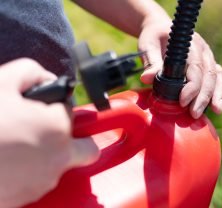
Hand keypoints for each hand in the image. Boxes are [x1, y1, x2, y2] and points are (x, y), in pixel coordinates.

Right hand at [0, 59, 99, 207]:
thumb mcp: (1, 81)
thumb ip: (32, 71)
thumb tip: (47, 79)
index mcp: (58, 128)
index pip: (69, 110)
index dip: (53, 105)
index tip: (37, 106)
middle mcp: (58, 159)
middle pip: (86, 149)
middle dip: (74, 138)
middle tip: (47, 131)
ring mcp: (42, 183)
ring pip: (58, 166)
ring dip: (45, 155)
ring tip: (11, 144)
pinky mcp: (25, 199)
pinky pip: (36, 182)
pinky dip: (27, 172)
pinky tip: (5, 161)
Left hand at [138, 20, 221, 118]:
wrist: (161, 29)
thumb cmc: (154, 37)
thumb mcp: (148, 46)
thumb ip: (150, 62)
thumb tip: (147, 79)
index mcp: (189, 44)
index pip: (195, 67)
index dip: (192, 86)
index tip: (182, 101)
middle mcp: (202, 50)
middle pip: (209, 75)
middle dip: (203, 96)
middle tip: (194, 113)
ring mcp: (208, 58)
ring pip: (218, 77)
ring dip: (217, 96)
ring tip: (216, 112)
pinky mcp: (209, 66)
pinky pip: (219, 79)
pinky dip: (219, 93)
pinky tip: (216, 108)